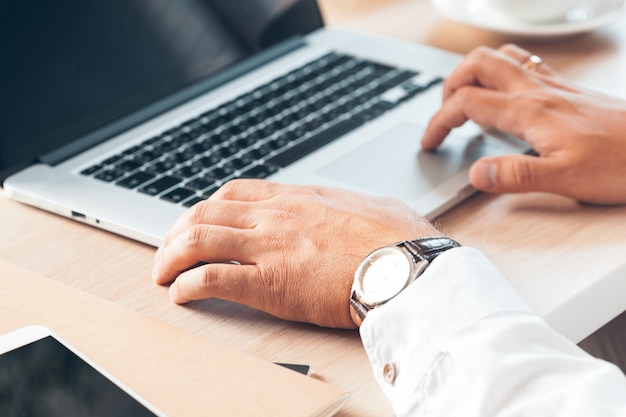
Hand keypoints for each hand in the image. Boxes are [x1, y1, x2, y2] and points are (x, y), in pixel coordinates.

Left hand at [152, 180, 440, 327]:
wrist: (407, 266)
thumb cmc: (399, 239)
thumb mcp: (372, 206)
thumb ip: (350, 205)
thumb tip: (353, 208)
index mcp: (298, 198)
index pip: (235, 192)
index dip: (208, 207)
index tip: (201, 222)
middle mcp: (275, 217)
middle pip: (205, 212)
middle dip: (177, 231)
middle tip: (169, 250)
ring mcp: (269, 248)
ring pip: (198, 240)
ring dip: (171, 256)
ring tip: (162, 273)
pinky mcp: (269, 283)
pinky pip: (211, 279)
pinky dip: (187, 286)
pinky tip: (180, 295)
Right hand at [422, 44, 625, 204]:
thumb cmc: (622, 163)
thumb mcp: (565, 179)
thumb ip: (515, 175)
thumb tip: (476, 172)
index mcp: (530, 111)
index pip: (467, 103)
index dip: (439, 120)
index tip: (429, 141)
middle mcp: (539, 91)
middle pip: (479, 64)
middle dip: (451, 84)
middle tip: (444, 113)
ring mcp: (555, 86)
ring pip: (502, 58)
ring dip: (475, 72)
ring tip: (466, 99)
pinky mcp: (568, 91)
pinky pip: (525, 67)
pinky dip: (502, 74)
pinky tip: (507, 99)